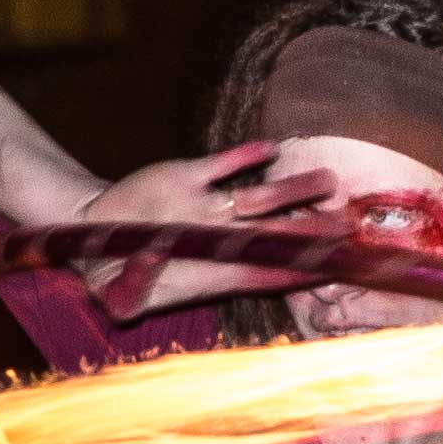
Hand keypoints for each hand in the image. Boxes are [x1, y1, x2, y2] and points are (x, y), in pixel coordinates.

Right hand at [76, 140, 343, 318]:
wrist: (92, 237)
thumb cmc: (110, 275)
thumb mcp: (113, 296)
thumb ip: (129, 292)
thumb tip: (146, 265)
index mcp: (207, 273)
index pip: (262, 274)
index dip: (298, 272)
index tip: (333, 268)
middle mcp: (214, 240)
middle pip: (273, 237)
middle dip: (312, 232)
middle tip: (350, 226)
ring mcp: (202, 208)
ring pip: (257, 199)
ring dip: (291, 190)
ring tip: (327, 180)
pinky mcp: (183, 177)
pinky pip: (219, 166)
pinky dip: (242, 157)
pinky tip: (269, 147)